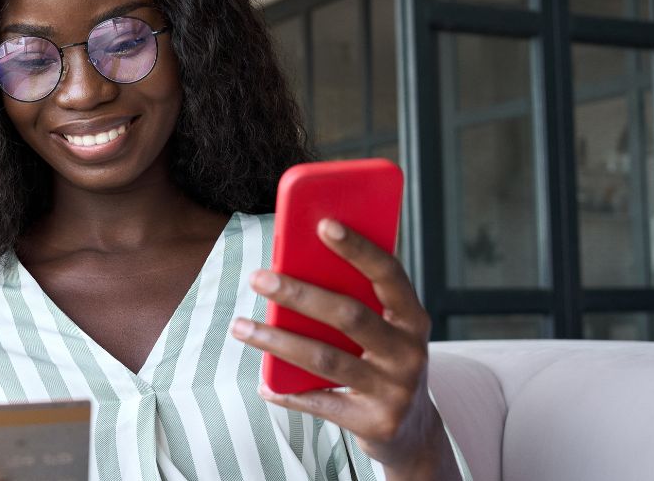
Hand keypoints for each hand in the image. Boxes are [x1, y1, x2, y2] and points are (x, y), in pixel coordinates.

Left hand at [230, 218, 458, 480]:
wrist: (412, 430)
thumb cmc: (383, 360)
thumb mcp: (384, 328)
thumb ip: (353, 298)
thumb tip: (293, 261)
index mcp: (413, 317)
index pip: (388, 274)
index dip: (358, 247)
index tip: (322, 223)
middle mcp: (410, 352)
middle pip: (349, 315)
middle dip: (299, 294)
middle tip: (258, 277)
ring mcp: (395, 390)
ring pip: (325, 359)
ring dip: (276, 341)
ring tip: (240, 326)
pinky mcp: (374, 422)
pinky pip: (320, 402)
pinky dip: (287, 392)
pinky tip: (263, 383)